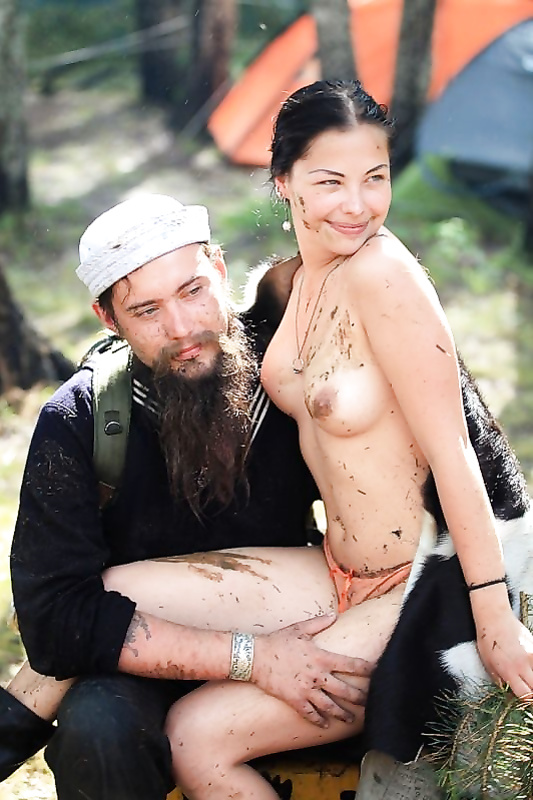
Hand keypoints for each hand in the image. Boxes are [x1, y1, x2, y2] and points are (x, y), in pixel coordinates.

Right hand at [251, 613, 373, 727]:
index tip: (377, 672)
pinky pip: (310, 713)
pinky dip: (319, 720)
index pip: (350, 665)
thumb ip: (319, 623)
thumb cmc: (278, 641)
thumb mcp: (299, 629)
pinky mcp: (295, 700)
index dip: (366, 669)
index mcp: (321, 657)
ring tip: (350, 719)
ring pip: (330, 706)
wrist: (256, 657)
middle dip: (359, 697)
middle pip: (344, 690)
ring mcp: (306, 689)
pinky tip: (325, 725)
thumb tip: (334, 615)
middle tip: (370, 703)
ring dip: (342, 714)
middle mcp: (317, 675)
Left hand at [476, 610, 532, 697]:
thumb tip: (511, 698)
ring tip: (528, 679)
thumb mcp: (489, 665)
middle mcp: (523, 665)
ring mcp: (532, 655)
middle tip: (527, 691)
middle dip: (532, 694)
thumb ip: (502, 683)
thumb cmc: (487, 641)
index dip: (527, 703)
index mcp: (509, 671)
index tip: (524, 702)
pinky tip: (529, 670)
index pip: (526, 696)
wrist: (494, 618)